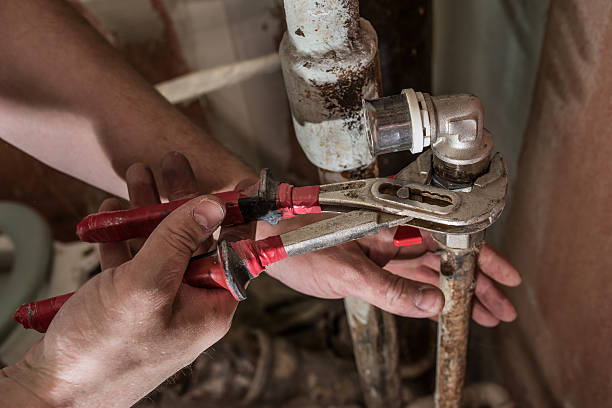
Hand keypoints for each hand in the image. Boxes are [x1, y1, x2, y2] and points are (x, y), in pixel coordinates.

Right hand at [1, 154, 236, 406]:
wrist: (53, 391)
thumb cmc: (104, 348)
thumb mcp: (147, 284)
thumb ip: (180, 240)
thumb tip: (213, 204)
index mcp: (210, 306)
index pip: (231, 249)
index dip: (225, 212)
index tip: (219, 178)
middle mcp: (190, 304)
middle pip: (192, 240)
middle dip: (177, 199)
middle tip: (169, 162)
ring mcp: (159, 303)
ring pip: (160, 245)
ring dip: (146, 210)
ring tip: (136, 174)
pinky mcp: (129, 304)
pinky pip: (132, 261)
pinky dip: (123, 235)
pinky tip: (112, 210)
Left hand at [263, 218, 520, 325]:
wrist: (263, 235)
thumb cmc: (297, 239)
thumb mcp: (346, 272)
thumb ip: (390, 290)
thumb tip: (435, 305)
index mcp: (394, 225)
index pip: (450, 241)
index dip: (482, 260)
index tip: (506, 279)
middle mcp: (392, 235)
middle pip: (446, 259)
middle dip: (476, 284)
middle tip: (501, 308)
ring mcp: (382, 251)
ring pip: (430, 272)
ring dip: (456, 293)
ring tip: (484, 314)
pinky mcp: (369, 265)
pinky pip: (407, 281)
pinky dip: (428, 296)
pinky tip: (445, 308)